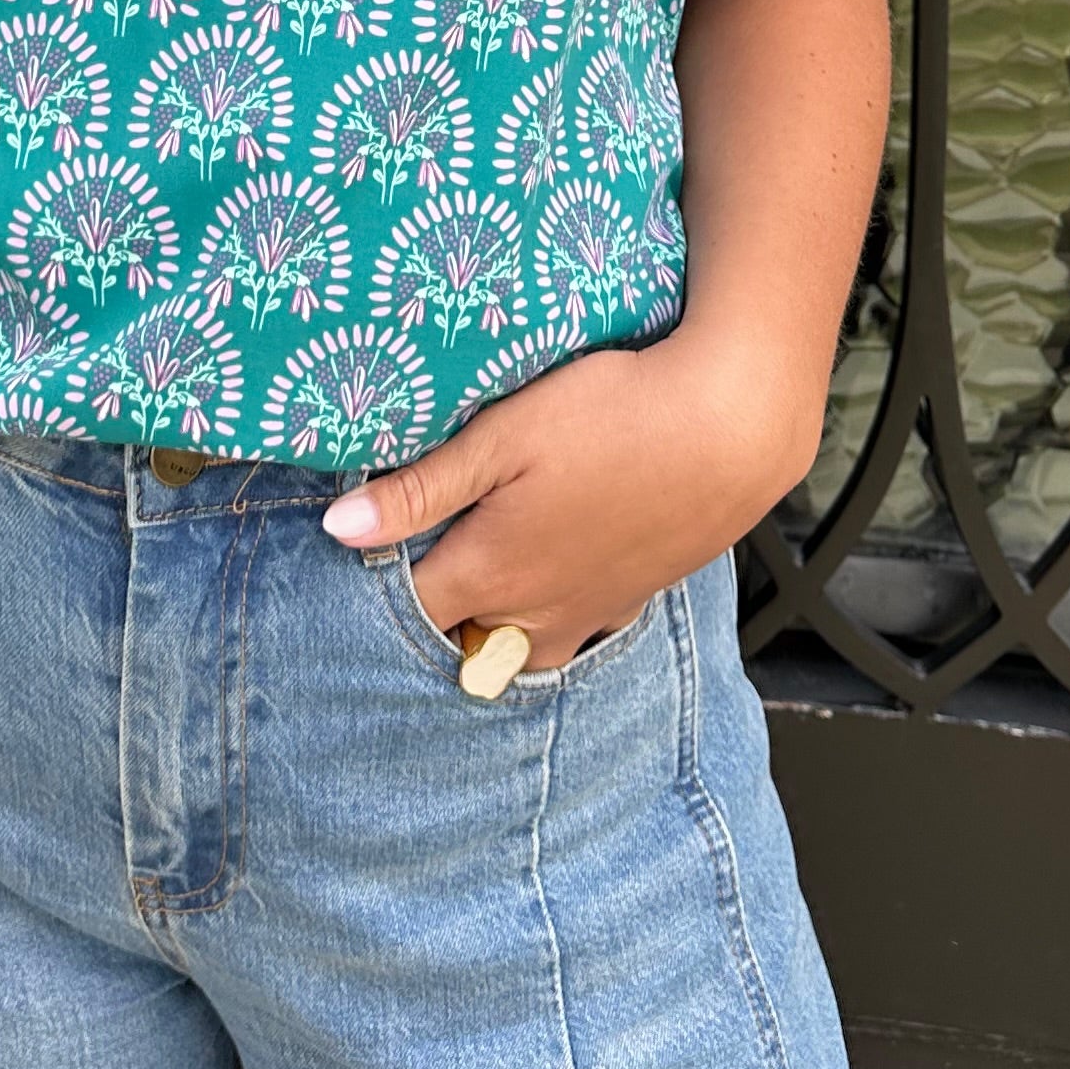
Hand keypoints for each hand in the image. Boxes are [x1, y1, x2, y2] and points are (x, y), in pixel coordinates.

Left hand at [319, 327, 822, 668]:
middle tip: (414, 564)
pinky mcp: (635, 596)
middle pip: (462, 641)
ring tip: (475, 586)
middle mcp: (539, 610)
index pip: (408, 610)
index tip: (360, 553)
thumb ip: (420, 488)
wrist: (730, 429)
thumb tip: (339, 529)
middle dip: (433, 616)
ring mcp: (592, 610)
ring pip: (523, 650)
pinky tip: (552, 576)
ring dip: (492, 630)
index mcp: (493, 572)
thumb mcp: (502, 438)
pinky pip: (578, 630)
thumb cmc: (612, 418)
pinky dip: (551, 621)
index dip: (375, 585)